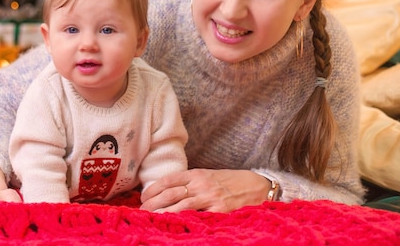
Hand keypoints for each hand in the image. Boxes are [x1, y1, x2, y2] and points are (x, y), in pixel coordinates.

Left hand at [140, 169, 269, 212]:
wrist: (258, 185)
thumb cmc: (231, 182)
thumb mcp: (209, 176)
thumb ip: (191, 182)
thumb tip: (169, 190)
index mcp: (197, 174)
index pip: (168, 180)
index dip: (153, 189)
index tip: (143, 197)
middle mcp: (201, 184)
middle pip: (170, 193)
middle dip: (153, 203)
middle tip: (141, 211)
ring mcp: (210, 198)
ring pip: (180, 206)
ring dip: (163, 213)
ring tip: (151, 219)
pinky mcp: (220, 211)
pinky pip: (198, 217)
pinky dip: (185, 221)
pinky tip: (175, 226)